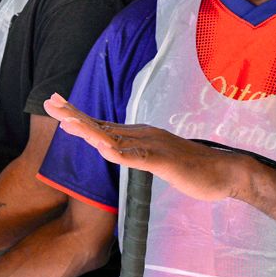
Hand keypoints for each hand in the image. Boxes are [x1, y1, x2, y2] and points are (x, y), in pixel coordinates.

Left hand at [43, 93, 249, 201]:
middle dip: (73, 114)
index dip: (77, 115)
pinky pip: (137, 158)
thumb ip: (133, 151)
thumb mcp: (154, 158)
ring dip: (89, 131)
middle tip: (49, 103)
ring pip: (114, 138)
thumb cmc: (191, 168)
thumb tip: (109, 147)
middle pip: (101, 125)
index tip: (55, 104)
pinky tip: (102, 149)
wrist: (226, 173)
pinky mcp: (164, 162)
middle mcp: (142, 135)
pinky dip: (118, 153)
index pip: (101, 124)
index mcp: (139, 135)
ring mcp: (153, 146)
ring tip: (66, 123)